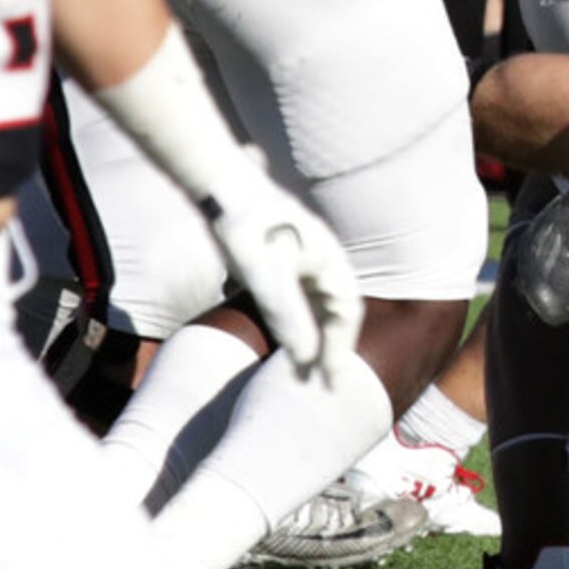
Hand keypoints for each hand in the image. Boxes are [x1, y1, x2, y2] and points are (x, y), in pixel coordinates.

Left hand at [208, 182, 363, 388]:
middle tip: (323, 381)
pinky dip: (296, 321)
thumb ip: (287, 316)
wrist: (220, 187)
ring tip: (304, 367)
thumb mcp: (265, 276)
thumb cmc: (246, 227)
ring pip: (317, 304)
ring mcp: (302, 258)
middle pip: (335, 309)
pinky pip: (298, 297)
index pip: (347, 312)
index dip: (342, 347)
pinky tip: (281, 339)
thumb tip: (305, 357)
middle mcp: (322, 259)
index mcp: (329, 260)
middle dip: (331, 345)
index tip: (330, 378)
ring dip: (314, 335)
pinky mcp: (281, 258)